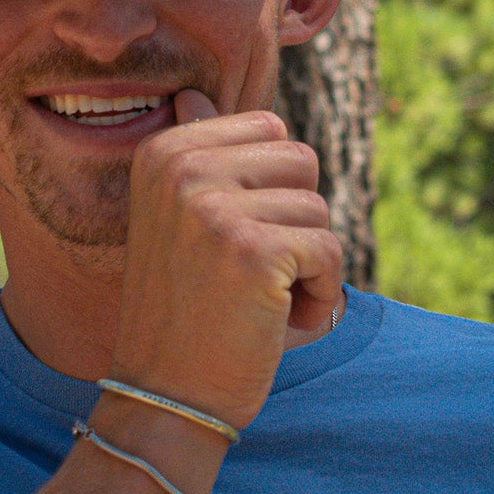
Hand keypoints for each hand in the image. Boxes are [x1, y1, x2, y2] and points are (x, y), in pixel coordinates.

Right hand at [107, 89, 341, 430]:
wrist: (163, 399)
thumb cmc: (187, 313)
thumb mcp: (178, 221)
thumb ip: (199, 158)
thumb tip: (194, 93)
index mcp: (163, 150)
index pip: (271, 128)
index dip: (272, 193)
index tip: (227, 243)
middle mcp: (180, 167)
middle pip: (303, 160)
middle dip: (296, 224)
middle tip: (247, 277)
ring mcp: (213, 206)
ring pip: (320, 210)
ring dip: (307, 268)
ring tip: (255, 304)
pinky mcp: (252, 250)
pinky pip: (331, 252)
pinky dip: (318, 298)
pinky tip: (272, 325)